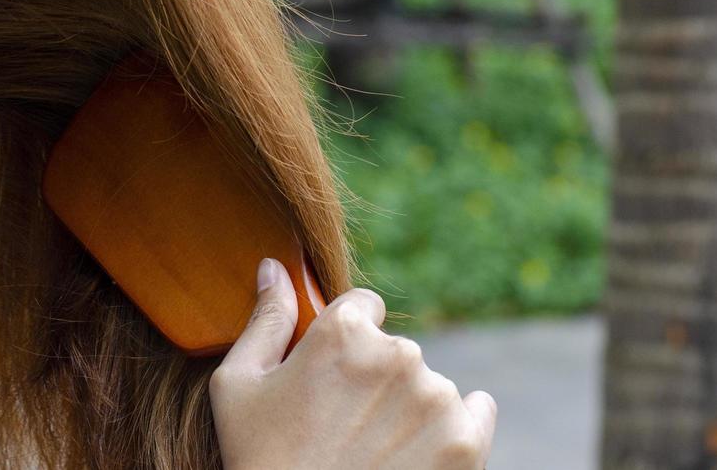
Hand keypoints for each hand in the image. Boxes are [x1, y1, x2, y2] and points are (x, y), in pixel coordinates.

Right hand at [209, 259, 495, 468]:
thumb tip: (275, 267)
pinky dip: (458, 426)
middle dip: (376, 380)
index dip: (345, 344)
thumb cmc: (261, 461)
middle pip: (395, 350)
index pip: (364, 308)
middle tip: (345, 426)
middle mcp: (398, 353)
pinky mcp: (467, 442)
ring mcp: (436, 398)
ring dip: (410, 408)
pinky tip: (423, 452)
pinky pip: (477, 411)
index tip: (333, 380)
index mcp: (342, 331)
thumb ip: (266, 319)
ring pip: (428, 385)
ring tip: (373, 451)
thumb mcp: (239, 388)